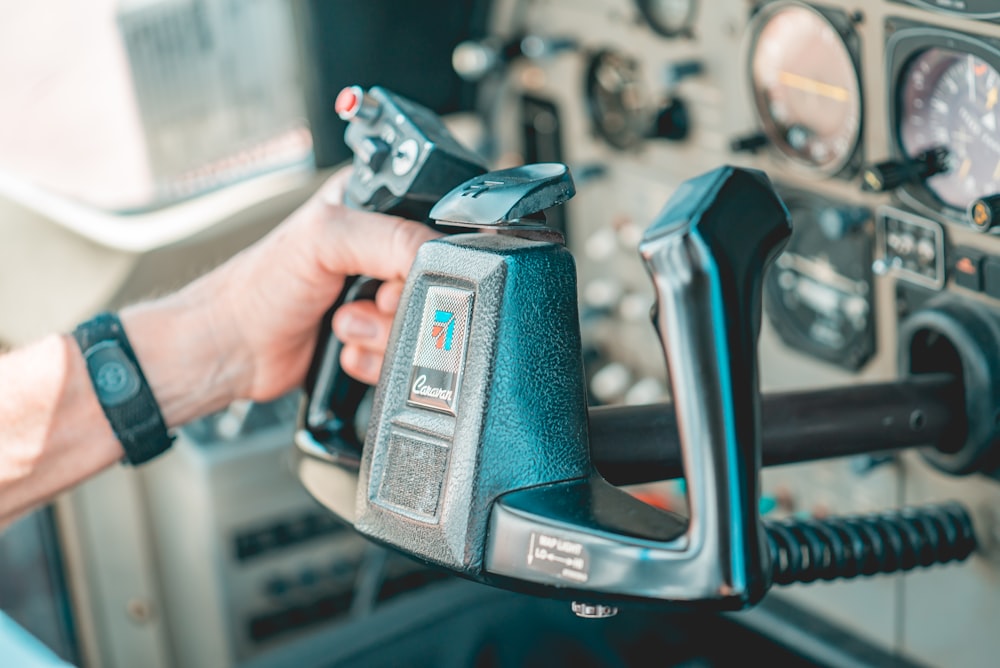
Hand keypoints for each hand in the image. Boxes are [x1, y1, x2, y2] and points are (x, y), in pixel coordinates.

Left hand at [218, 169, 442, 399]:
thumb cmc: (260, 285)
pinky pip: (403, 358)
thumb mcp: (327, 238)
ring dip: (381, 336)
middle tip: (361, 301)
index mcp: (374, 208)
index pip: (430, 230)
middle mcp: (379, 253)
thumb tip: (440, 258)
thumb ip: (392, 239)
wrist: (233, 347)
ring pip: (421, 328)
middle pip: (431, 286)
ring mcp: (377, 298)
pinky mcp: (375, 339)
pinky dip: (375, 360)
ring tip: (344, 323)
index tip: (390, 279)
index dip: (422, 263)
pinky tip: (345, 346)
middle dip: (395, 306)